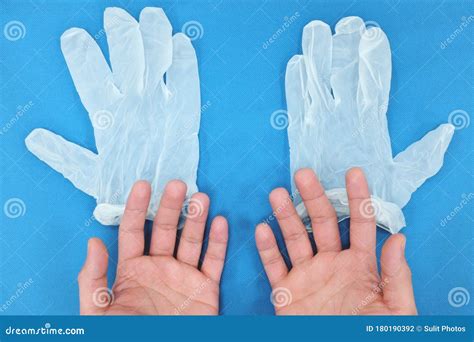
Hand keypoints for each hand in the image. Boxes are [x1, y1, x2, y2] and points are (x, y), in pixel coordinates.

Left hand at [78, 180, 227, 314]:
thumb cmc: (126, 335)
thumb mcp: (98, 313)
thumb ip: (93, 279)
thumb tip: (93, 242)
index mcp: (132, 271)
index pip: (133, 231)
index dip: (137, 207)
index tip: (143, 185)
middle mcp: (159, 268)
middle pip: (166, 230)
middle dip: (171, 206)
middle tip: (177, 184)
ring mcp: (183, 276)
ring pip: (191, 240)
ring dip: (196, 218)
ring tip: (201, 198)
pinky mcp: (205, 289)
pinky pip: (213, 262)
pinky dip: (218, 243)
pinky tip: (220, 223)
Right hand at [256, 168, 416, 314]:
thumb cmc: (370, 337)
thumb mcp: (395, 313)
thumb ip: (397, 277)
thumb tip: (399, 239)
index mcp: (360, 266)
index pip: (360, 225)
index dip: (358, 198)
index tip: (354, 173)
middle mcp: (331, 264)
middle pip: (321, 223)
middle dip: (313, 197)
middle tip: (304, 174)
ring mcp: (307, 276)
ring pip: (294, 239)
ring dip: (286, 216)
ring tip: (278, 194)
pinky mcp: (286, 292)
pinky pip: (274, 267)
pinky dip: (266, 249)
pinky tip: (261, 229)